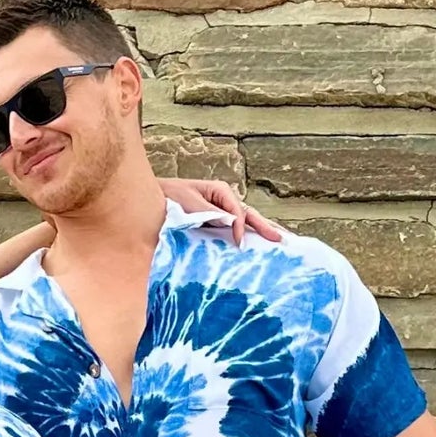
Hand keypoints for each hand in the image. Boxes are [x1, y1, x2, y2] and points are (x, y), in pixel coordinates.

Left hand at [157, 176, 284, 243]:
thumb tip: (231, 223)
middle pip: (250, 215)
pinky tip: (264, 245)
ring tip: (283, 241)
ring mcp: (223, 213)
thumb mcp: (188, 202)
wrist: (152, 200)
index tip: (239, 243)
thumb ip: (209, 211)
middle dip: (266, 227)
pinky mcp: (218, 224)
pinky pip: (238, 230)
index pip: (237, 211)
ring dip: (264, 232)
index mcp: (220, 191)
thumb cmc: (168, 196)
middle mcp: (225, 201)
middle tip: (283, 240)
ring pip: (248, 222)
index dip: (240, 226)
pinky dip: (252, 236)